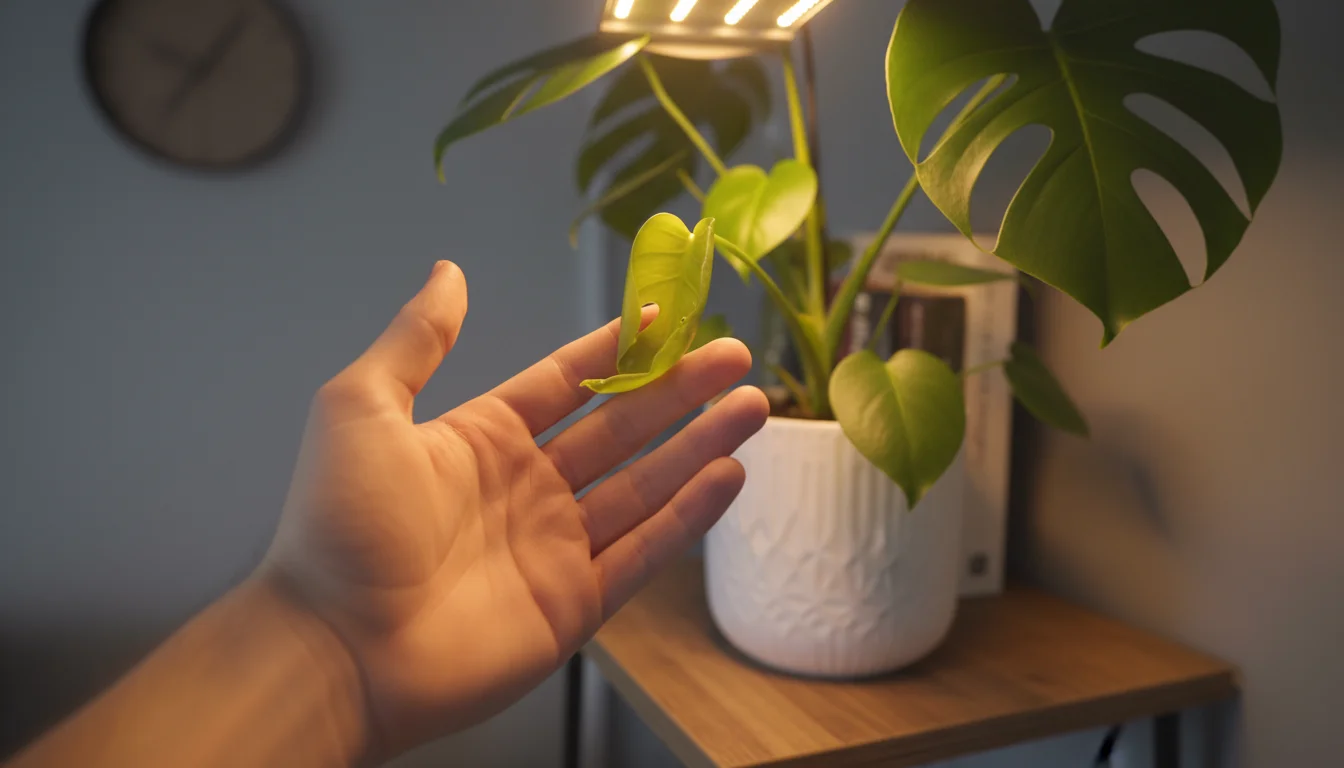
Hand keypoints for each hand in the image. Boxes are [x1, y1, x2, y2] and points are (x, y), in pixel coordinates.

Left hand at [264, 261, 766, 758]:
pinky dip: (688, 517)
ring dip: (699, 446)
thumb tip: (448, 270)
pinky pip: (643, 552)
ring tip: (751, 407)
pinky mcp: (574, 604)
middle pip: (621, 429)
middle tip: (733, 359)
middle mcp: (527, 487)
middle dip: (679, 391)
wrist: (336, 648)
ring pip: (645, 486)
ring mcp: (555, 547)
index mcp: (481, 438)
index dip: (617, 349)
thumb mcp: (363, 407)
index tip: (667, 315)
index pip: (567, 382)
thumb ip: (416, 339)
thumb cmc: (340, 525)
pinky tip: (727, 477)